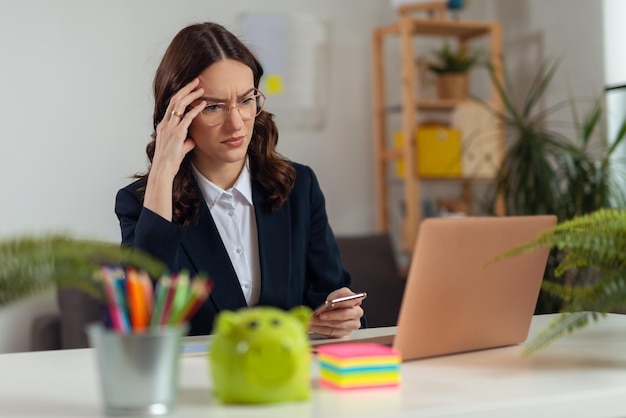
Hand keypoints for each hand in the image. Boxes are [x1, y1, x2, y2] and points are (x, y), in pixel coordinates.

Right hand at [144, 78, 205, 219]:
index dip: (181, 95)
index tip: (190, 88)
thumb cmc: (169, 162)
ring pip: (179, 105)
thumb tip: (192, 140)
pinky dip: (195, 110)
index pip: (171, 105)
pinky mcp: (177, 134)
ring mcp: (170, 128)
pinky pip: (186, 118)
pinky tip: (203, 104)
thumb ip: (185, 142)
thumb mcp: (178, 149)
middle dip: (186, 89)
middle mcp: (165, 124)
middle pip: (174, 100)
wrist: (163, 170)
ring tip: (201, 88)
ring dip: (191, 95)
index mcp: (164, 126)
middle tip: (196, 81)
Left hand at [309, 287, 363, 337]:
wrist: (334, 310)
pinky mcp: (344, 334)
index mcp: (356, 300)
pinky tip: (313, 326)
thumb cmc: (337, 302)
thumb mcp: (338, 293)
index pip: (350, 300)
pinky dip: (320, 330)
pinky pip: (332, 333)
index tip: (330, 303)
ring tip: (312, 320)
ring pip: (336, 325)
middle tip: (320, 315)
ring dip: (322, 323)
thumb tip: (335, 300)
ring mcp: (352, 325)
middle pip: (344, 315)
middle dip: (331, 315)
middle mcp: (356, 313)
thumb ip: (339, 295)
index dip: (341, 302)